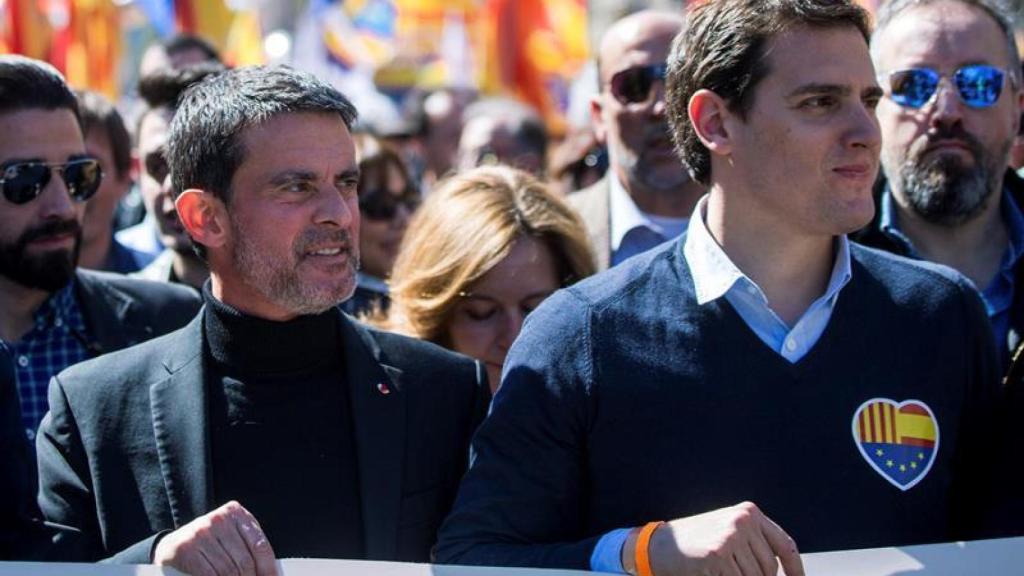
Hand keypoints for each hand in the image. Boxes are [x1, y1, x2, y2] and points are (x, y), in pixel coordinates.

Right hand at [153, 501, 277, 575]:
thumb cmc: (210, 545)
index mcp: (235, 512)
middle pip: (245, 561)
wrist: (172, 546)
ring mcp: (201, 533)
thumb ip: (249, 547)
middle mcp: (219, 519)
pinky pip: (210, 575)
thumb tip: (271, 572)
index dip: (268, 569)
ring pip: (228, 571)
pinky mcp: (186, 549)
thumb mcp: (231, 537)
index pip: (260, 545)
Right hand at [648, 502, 803, 575]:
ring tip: (718, 570)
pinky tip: (711, 572)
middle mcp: (743, 521)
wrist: (659, 545)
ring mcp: (731, 537)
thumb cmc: (696, 542)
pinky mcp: (718, 554)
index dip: (795, 569)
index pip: (784, 545)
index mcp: (749, 513)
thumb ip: (754, 544)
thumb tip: (778, 571)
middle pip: (769, 568)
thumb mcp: (728, 533)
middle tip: (731, 572)